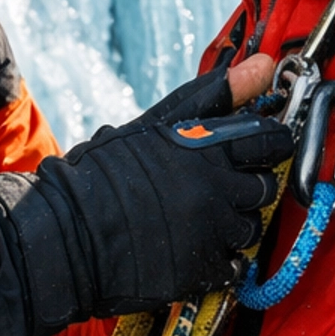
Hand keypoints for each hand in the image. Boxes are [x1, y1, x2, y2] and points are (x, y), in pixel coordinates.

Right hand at [0, 58, 291, 335]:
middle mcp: (215, 189)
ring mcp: (209, 233)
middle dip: (247, 189)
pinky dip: (218, 261)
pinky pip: (233, 267)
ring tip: (194, 221)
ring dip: (232, 226)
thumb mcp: (155, 124)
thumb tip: (264, 63)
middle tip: (214, 190)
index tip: (257, 151)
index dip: (268, 145)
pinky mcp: (199, 271)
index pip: (270, 141)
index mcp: (206, 147)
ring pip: (250, 229)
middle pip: (265, 188)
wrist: (63, 236)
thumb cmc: (101, 174)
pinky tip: (188, 249)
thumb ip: (216, 96)